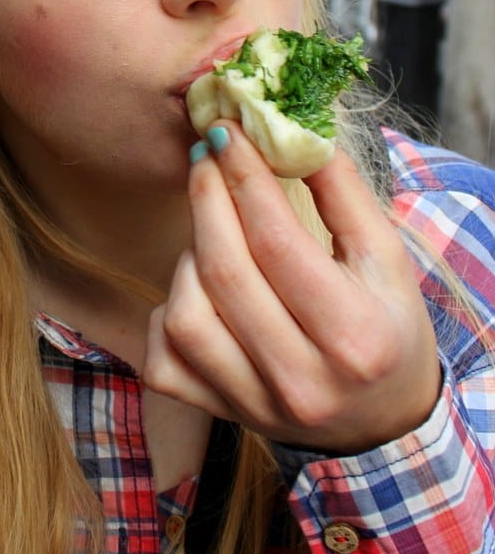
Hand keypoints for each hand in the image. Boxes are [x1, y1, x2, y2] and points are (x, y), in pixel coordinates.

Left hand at [142, 122, 440, 452]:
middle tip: (205, 152)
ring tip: (215, 231)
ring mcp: (256, 405)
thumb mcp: (387, 259)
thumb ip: (344, 194)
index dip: (244, 178)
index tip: (227, 132)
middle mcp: (303, 381)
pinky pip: (166, 361)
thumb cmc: (387, 326)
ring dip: (189, 257)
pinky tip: (196, 290)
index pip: (278, 243)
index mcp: (355, 337)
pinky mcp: (221, 415)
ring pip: (186, 317)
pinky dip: (167, 316)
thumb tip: (293, 135)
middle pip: (225, 273)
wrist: (383, 422)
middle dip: (207, 198)